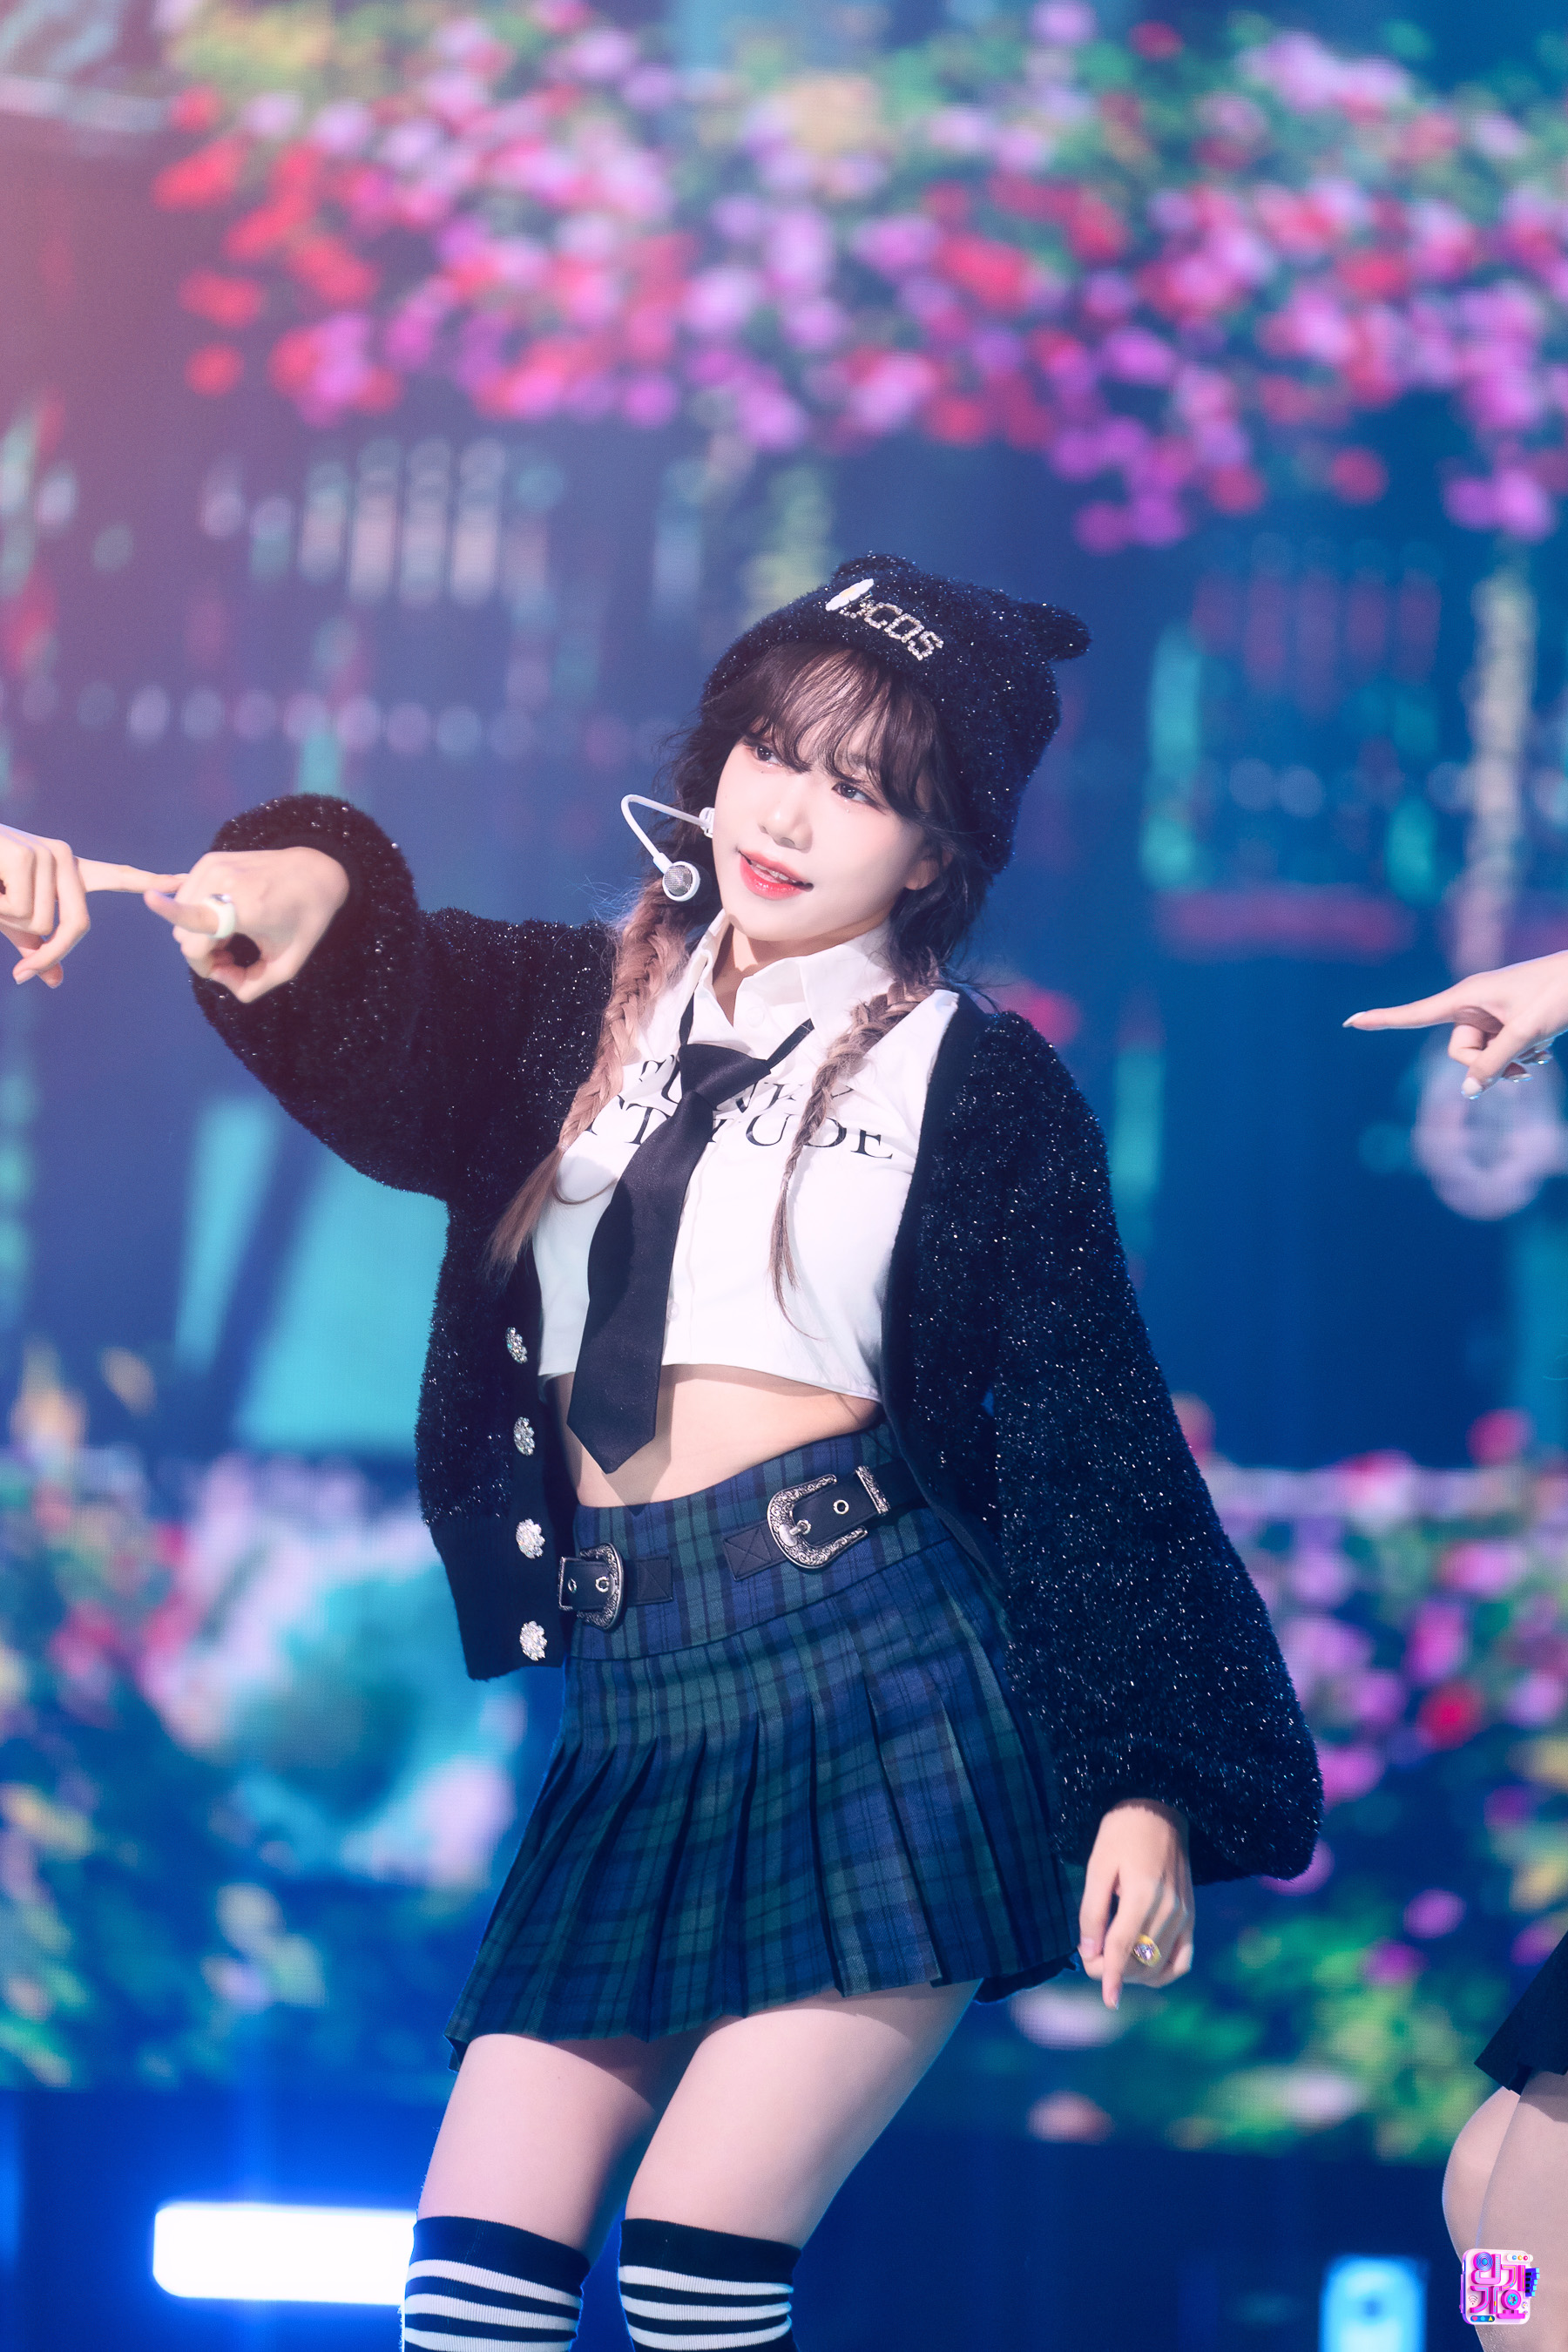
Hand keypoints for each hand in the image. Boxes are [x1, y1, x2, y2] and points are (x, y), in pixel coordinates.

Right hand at [0, 828, 181, 987]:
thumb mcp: (9, 920)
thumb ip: (35, 946)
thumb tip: (54, 981)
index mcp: (66, 870)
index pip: (115, 877)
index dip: (148, 881)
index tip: (181, 881)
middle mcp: (64, 858)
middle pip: (77, 926)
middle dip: (49, 953)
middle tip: (23, 973)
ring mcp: (49, 854)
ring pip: (40, 921)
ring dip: (6, 922)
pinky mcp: (29, 855)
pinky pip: (21, 910)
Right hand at [143, 847, 349, 1001]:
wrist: (316, 871)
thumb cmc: (305, 919)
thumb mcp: (287, 964)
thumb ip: (251, 985)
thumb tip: (219, 979)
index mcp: (245, 908)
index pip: (191, 927)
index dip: (194, 954)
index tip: (193, 945)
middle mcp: (222, 883)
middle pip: (184, 935)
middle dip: (203, 954)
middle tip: (232, 956)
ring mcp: (213, 868)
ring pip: (181, 916)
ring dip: (200, 934)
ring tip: (232, 936)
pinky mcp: (209, 860)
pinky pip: (186, 898)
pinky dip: (200, 914)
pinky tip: (227, 918)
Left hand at [1078, 1798, 1193, 2009]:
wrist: (1159, 1810)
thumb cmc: (1121, 1834)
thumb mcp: (1098, 1865)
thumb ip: (1092, 1911)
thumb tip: (1088, 1953)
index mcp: (1143, 1894)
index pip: (1123, 1947)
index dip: (1108, 1975)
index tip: (1105, 1999)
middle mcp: (1169, 1910)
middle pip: (1140, 1961)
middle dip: (1113, 1971)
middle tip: (1090, 1958)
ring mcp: (1184, 1915)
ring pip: (1159, 1965)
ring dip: (1134, 1974)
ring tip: (1112, 1960)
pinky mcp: (1191, 1917)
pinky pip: (1183, 1960)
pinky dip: (1164, 1973)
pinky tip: (1144, 1968)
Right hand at [1346, 952, 1567, 1097]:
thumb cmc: (1561, 992)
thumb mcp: (1527, 1031)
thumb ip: (1496, 1062)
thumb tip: (1468, 1091)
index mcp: (1468, 996)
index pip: (1415, 1013)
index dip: (1381, 1020)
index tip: (1350, 1021)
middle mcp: (1474, 1004)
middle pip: (1460, 1050)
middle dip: (1489, 1063)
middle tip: (1525, 1065)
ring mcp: (1492, 1013)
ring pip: (1483, 1054)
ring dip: (1510, 1063)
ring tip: (1540, 1056)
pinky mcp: (1508, 1020)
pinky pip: (1499, 1049)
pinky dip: (1519, 1056)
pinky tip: (1543, 1051)